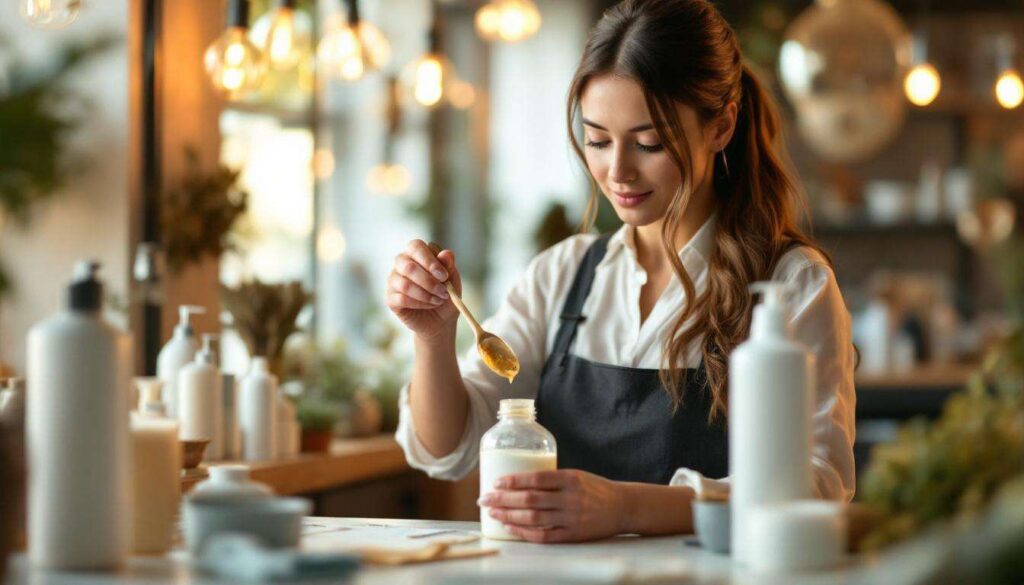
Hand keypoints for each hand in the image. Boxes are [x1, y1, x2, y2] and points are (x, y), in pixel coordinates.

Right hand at [386, 239, 462, 340]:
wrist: (441, 319)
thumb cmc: (445, 294)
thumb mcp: (452, 279)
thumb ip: (448, 265)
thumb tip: (446, 253)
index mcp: (416, 254)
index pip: (416, 247)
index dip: (429, 261)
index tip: (444, 276)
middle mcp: (402, 264)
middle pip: (408, 266)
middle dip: (428, 281)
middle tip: (443, 291)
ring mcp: (394, 281)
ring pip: (404, 284)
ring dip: (425, 294)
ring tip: (439, 300)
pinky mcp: (390, 298)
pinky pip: (401, 299)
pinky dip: (419, 303)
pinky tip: (429, 305)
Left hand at [478, 469, 626, 542]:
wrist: (622, 507)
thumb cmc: (594, 488)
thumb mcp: (576, 476)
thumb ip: (551, 480)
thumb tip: (517, 484)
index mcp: (570, 479)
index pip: (536, 478)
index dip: (514, 481)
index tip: (497, 482)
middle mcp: (570, 498)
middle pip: (530, 499)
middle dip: (503, 499)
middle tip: (485, 499)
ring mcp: (571, 518)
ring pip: (534, 518)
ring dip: (509, 515)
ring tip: (493, 512)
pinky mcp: (573, 534)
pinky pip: (544, 535)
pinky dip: (525, 531)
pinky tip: (510, 527)